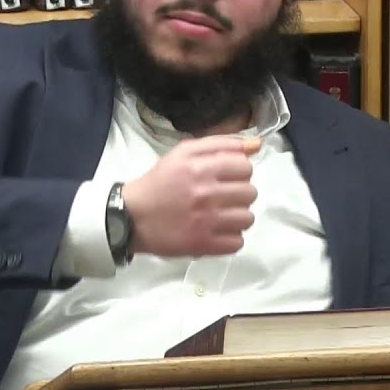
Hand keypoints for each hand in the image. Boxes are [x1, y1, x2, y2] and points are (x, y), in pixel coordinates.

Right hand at [122, 135, 260, 257]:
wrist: (132, 216)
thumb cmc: (160, 181)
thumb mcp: (184, 153)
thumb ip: (221, 144)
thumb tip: (257, 144)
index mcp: (201, 168)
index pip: (245, 167)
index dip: (238, 172)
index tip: (224, 177)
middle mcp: (206, 194)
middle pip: (250, 193)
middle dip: (238, 193)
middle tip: (220, 196)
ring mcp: (207, 222)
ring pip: (247, 218)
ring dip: (236, 217)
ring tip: (219, 215)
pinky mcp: (204, 245)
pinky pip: (237, 242)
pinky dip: (229, 238)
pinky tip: (215, 231)